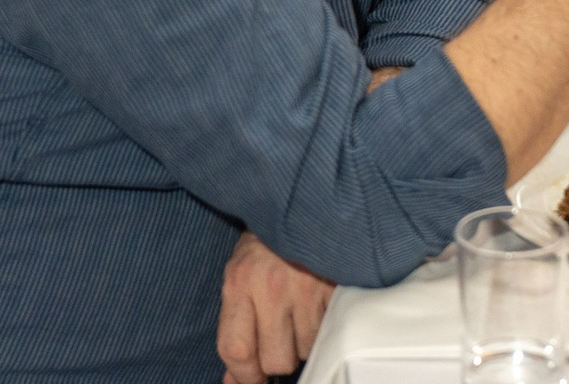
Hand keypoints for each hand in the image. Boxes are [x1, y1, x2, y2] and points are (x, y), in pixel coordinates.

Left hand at [217, 232, 332, 383]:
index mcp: (240, 282)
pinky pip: (330, 331)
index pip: (235, 350)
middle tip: (283, 334)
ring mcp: (306, 288)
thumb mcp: (241, 277)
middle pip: (275, 360)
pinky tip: (320, 303)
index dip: (244, 376)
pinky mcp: (335, 288)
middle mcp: (270, 286)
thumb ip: (236, 329)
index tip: (253, 379)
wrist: (307, 202)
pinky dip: (326, 325)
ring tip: (303, 311)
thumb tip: (233, 382)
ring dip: (305, 340)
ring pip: (306, 350)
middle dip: (280, 357)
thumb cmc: (269, 243)